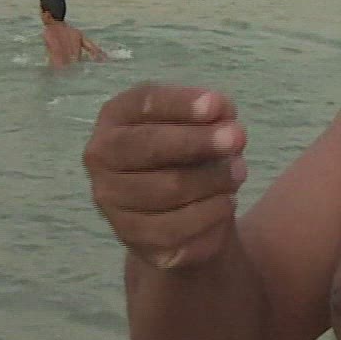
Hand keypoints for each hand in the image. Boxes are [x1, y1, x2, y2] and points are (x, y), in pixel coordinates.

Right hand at [83, 84, 247, 270]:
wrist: (181, 213)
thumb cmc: (187, 154)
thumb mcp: (199, 125)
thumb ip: (211, 114)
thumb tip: (223, 114)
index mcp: (115, 116)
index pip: (144, 103)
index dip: (181, 104)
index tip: (217, 105)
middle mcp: (101, 156)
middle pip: (149, 146)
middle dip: (197, 141)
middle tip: (238, 138)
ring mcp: (111, 199)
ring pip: (167, 189)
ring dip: (213, 179)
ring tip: (239, 172)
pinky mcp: (130, 236)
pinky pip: (176, 227)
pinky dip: (210, 213)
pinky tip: (227, 202)